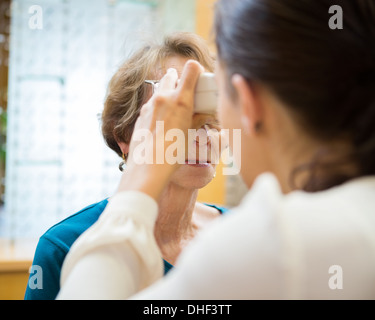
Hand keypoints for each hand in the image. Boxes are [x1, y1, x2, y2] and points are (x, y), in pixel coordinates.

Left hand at [117, 60, 203, 199]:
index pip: (191, 69)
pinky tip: (162, 121)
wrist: (147, 168)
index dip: (196, 69)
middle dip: (178, 78)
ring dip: (167, 91)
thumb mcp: (189, 134)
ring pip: (159, 89)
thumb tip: (204, 114)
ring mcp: (149, 106)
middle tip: (185, 89)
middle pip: (171, 75)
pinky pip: (151, 103)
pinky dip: (158, 105)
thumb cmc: (172, 153)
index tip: (199, 75)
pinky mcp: (140, 115)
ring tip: (174, 106)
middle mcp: (163, 98)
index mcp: (180, 100)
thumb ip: (197, 119)